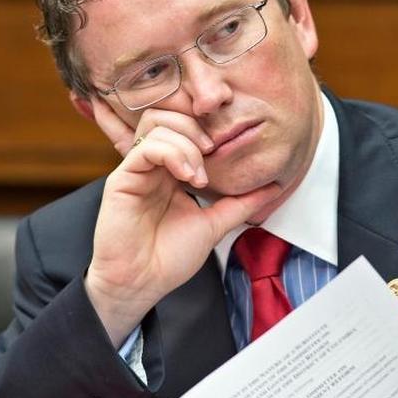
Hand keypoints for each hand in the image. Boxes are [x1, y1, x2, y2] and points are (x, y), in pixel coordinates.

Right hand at [85, 98, 282, 344]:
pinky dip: (172, 154)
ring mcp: (137, 169)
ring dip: (187, 142)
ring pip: (157, 124)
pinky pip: (146, 148)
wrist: (141, 283)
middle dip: (197, 127)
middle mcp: (153, 164)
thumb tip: (275, 187)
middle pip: (169, 114)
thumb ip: (241, 203)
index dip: (206, 128)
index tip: (226, 150)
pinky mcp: (122, 178)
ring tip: (200, 176)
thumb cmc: (169, 258)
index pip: (185, 126)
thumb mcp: (215, 224)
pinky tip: (188, 178)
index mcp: (172, 170)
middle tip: (213, 153)